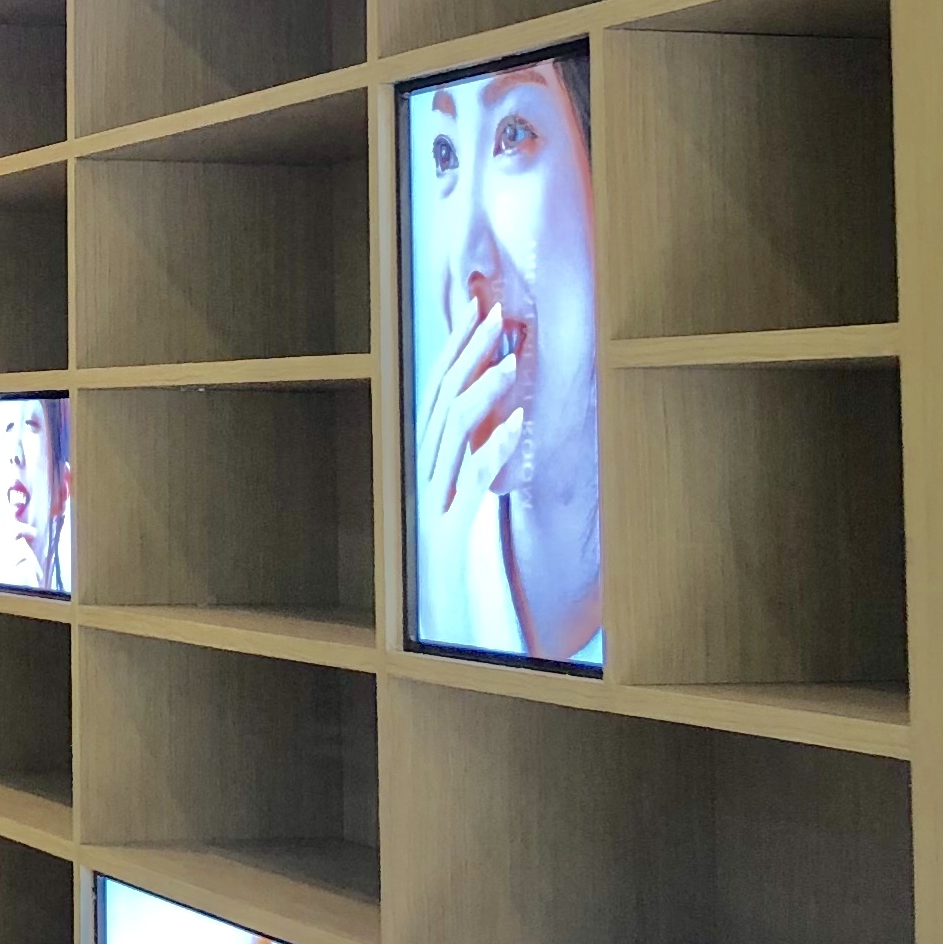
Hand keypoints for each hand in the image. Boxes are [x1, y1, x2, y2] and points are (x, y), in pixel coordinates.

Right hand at [412, 292, 519, 637]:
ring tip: (512, 362)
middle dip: (468, 356)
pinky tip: (518, 423)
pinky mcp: (456, 535)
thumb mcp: (469, 508)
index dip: (455, 349)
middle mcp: (424, 480)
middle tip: (498, 317)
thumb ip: (477, 461)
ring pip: (452, 435)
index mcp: (426, 468)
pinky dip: (494, 448)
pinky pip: (474, 484)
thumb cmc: (469, 571)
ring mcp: (436, 507)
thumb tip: (505, 411)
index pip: (436, 393)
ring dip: (482, 393)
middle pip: (441, 405)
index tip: (480, 308)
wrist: (451, 635)